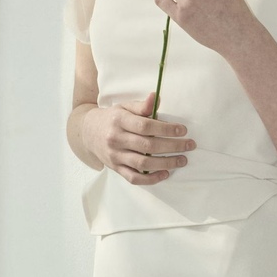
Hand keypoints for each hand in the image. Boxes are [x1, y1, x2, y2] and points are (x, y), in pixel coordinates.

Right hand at [81, 92, 195, 185]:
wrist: (87, 132)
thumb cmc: (112, 118)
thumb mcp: (124, 107)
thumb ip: (142, 105)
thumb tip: (157, 97)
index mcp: (119, 120)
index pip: (145, 126)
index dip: (166, 129)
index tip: (182, 130)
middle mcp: (116, 139)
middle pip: (147, 145)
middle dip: (172, 146)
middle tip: (189, 145)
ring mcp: (115, 156)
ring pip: (142, 163)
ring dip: (166, 163)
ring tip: (182, 160)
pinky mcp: (115, 168)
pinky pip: (134, 178)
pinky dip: (150, 178)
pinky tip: (165, 174)